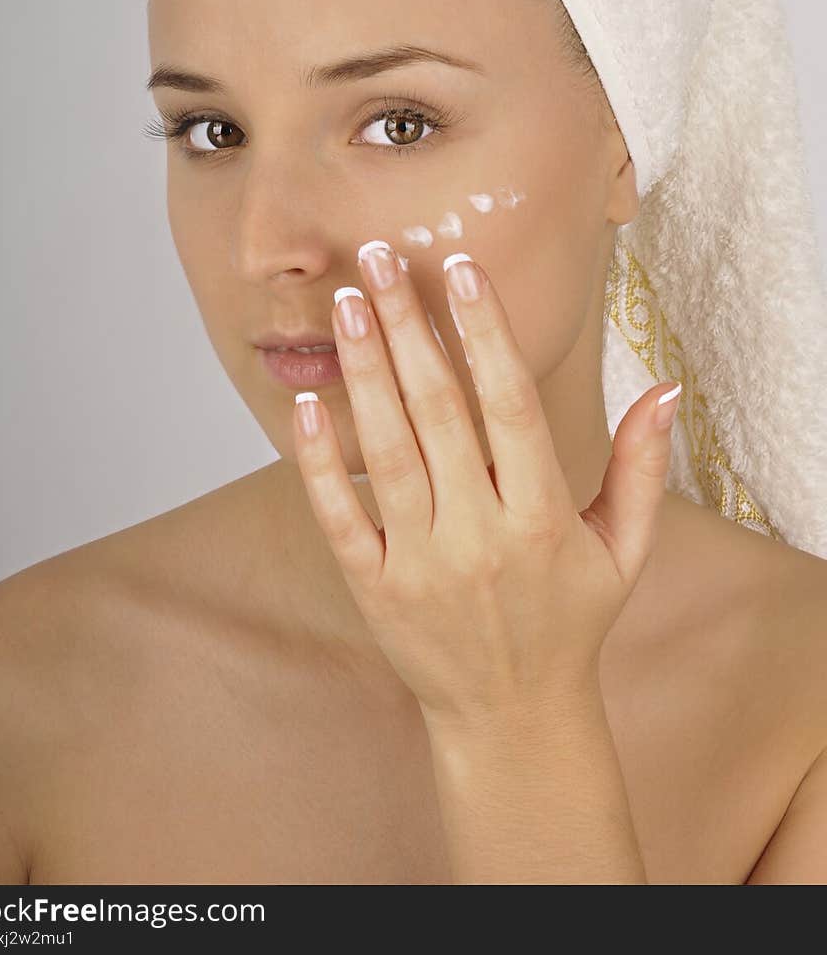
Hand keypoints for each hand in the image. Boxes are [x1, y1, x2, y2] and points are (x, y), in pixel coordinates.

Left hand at [292, 242, 681, 734]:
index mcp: (542, 517)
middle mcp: (479, 535)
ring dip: (364, 371)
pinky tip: (309, 401)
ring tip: (345, 301)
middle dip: (407, 326)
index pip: (509, 406)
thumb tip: (664, 389)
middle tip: (378, 258)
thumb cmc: (568, 620)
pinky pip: (339, 514)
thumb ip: (641, 467)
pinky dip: (319, 459)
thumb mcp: (622, 548)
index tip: (461, 270)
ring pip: (386, 450)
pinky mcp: (374, 588)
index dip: (485, 333)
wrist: (511, 716)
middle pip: (438, 412)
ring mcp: (420, 563)